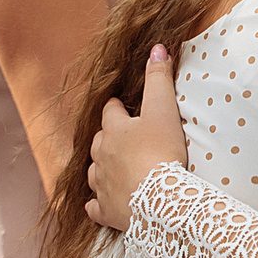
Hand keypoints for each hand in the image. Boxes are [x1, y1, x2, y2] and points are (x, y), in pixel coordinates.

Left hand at [84, 46, 192, 230]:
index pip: (110, 111)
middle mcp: (101, 155)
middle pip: (99, 141)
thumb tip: (156, 47)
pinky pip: (95, 207)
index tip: (123, 107)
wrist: (158, 200)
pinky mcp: (105, 210)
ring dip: (102, 168)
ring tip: (112, 167)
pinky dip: (97, 204)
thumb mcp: (164, 110)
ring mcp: (101, 184)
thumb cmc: (161, 152)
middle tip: (121, 137)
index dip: (117, 108)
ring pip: (94, 172)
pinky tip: (98, 204)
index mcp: (114, 130)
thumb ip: (159, 79)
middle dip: (108, 138)